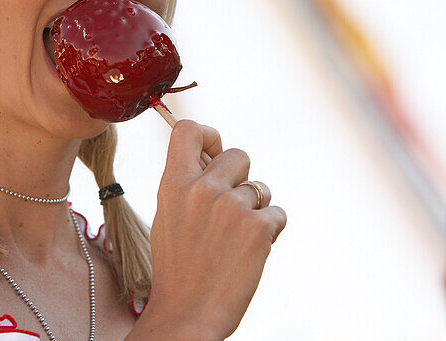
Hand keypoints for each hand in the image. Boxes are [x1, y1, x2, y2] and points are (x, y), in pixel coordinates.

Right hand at [136, 120, 286, 339]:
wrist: (188, 314)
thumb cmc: (178, 268)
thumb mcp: (168, 215)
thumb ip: (187, 184)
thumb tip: (211, 157)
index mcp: (174, 184)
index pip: (189, 130)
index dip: (208, 136)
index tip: (212, 154)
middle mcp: (203, 189)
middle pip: (238, 155)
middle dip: (240, 179)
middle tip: (229, 212)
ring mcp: (232, 207)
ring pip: (261, 187)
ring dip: (256, 208)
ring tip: (235, 240)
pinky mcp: (258, 227)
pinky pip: (277, 214)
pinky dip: (270, 231)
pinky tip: (250, 253)